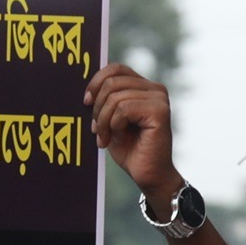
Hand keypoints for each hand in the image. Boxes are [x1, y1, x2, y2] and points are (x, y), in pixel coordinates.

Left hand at [84, 64, 180, 204]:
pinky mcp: (160, 112)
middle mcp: (155, 89)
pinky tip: (116, 138)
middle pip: (112, 82)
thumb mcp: (112, 120)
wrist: (148, 175)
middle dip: (97, 107)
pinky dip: (113, 125)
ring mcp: (159, 99)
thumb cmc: (131, 150)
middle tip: (95, 130)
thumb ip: (106, 100)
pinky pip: (123, 109)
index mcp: (145, 87)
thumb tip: (88, 88)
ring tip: (104, 138)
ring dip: (103, 120)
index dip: (96, 81)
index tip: (86, 102)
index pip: (116, 69)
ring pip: (115, 97)